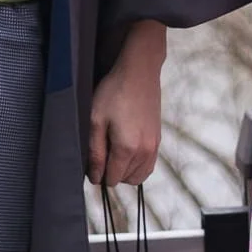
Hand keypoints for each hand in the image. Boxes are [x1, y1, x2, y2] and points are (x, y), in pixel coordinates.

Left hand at [87, 21, 165, 186]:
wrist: (139, 71)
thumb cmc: (114, 92)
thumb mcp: (96, 120)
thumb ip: (95, 152)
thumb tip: (95, 177)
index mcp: (127, 148)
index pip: (111, 179)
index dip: (98, 173)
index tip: (93, 157)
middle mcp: (144, 151)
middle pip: (125, 180)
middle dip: (111, 171)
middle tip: (103, 149)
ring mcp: (154, 146)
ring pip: (138, 176)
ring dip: (125, 171)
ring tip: (113, 151)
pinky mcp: (158, 139)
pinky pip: (148, 166)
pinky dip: (137, 166)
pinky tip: (127, 151)